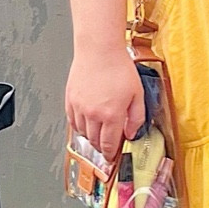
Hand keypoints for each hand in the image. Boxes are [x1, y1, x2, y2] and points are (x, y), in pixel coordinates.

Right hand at [66, 46, 146, 172]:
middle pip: (95, 142)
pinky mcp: (70, 100)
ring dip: (91, 137)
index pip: (109, 144)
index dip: (111, 154)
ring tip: (99, 133)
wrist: (99, 49)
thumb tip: (132, 133)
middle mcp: (93, 114)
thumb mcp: (137, 93)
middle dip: (102, 147)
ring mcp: (79, 108)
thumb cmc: (119, 67)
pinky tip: (87, 123)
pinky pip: (72, 121)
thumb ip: (137, 117)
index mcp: (111, 115)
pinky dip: (79, 126)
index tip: (112, 158)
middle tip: (108, 147)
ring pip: (82, 133)